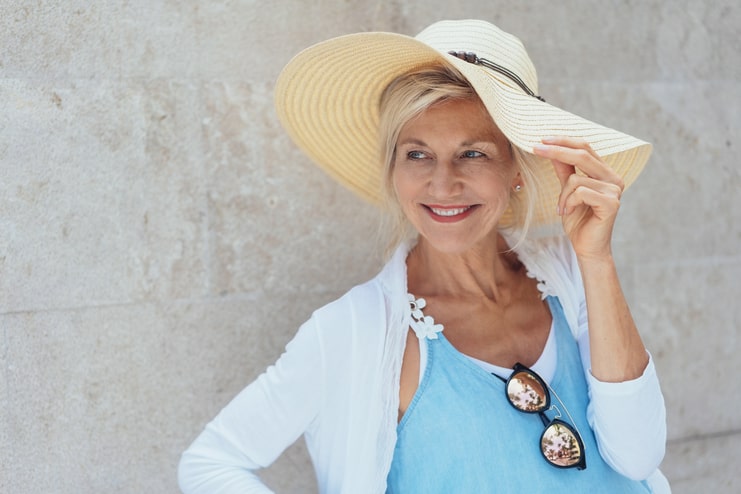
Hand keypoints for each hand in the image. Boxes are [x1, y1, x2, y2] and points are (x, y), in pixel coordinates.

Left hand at [533, 136, 624, 258]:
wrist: (586, 247)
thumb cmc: (578, 220)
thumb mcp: (567, 192)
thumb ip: (564, 171)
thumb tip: (552, 148)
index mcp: (605, 173)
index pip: (585, 148)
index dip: (564, 141)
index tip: (542, 139)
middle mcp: (613, 178)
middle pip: (583, 154)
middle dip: (557, 150)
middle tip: (536, 148)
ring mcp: (615, 190)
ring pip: (576, 178)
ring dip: (562, 195)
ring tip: (563, 208)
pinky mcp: (612, 203)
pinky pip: (580, 193)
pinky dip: (568, 202)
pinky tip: (568, 213)